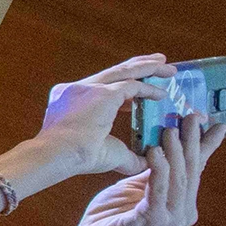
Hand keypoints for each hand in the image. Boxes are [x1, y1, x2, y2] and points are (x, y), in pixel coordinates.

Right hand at [35, 54, 174, 176]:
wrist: (59, 154)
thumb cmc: (76, 158)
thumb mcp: (104, 153)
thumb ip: (125, 155)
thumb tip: (144, 162)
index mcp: (69, 101)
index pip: (100, 87)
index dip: (123, 88)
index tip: (139, 91)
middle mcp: (77, 88)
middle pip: (113, 72)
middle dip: (138, 67)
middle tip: (158, 62)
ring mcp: (89, 87)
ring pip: (124, 71)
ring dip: (148, 68)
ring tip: (167, 66)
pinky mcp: (103, 92)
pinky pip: (132, 85)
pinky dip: (149, 88)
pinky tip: (163, 93)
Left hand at [70, 112, 225, 225]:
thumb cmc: (116, 211)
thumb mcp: (141, 184)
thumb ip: (160, 168)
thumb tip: (175, 140)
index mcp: (184, 202)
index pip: (197, 168)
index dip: (206, 145)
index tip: (215, 122)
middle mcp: (184, 212)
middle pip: (190, 171)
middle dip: (192, 142)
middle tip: (190, 117)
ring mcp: (171, 219)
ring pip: (178, 178)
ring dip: (175, 152)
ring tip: (169, 129)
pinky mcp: (152, 220)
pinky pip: (158, 190)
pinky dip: (158, 170)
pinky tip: (155, 152)